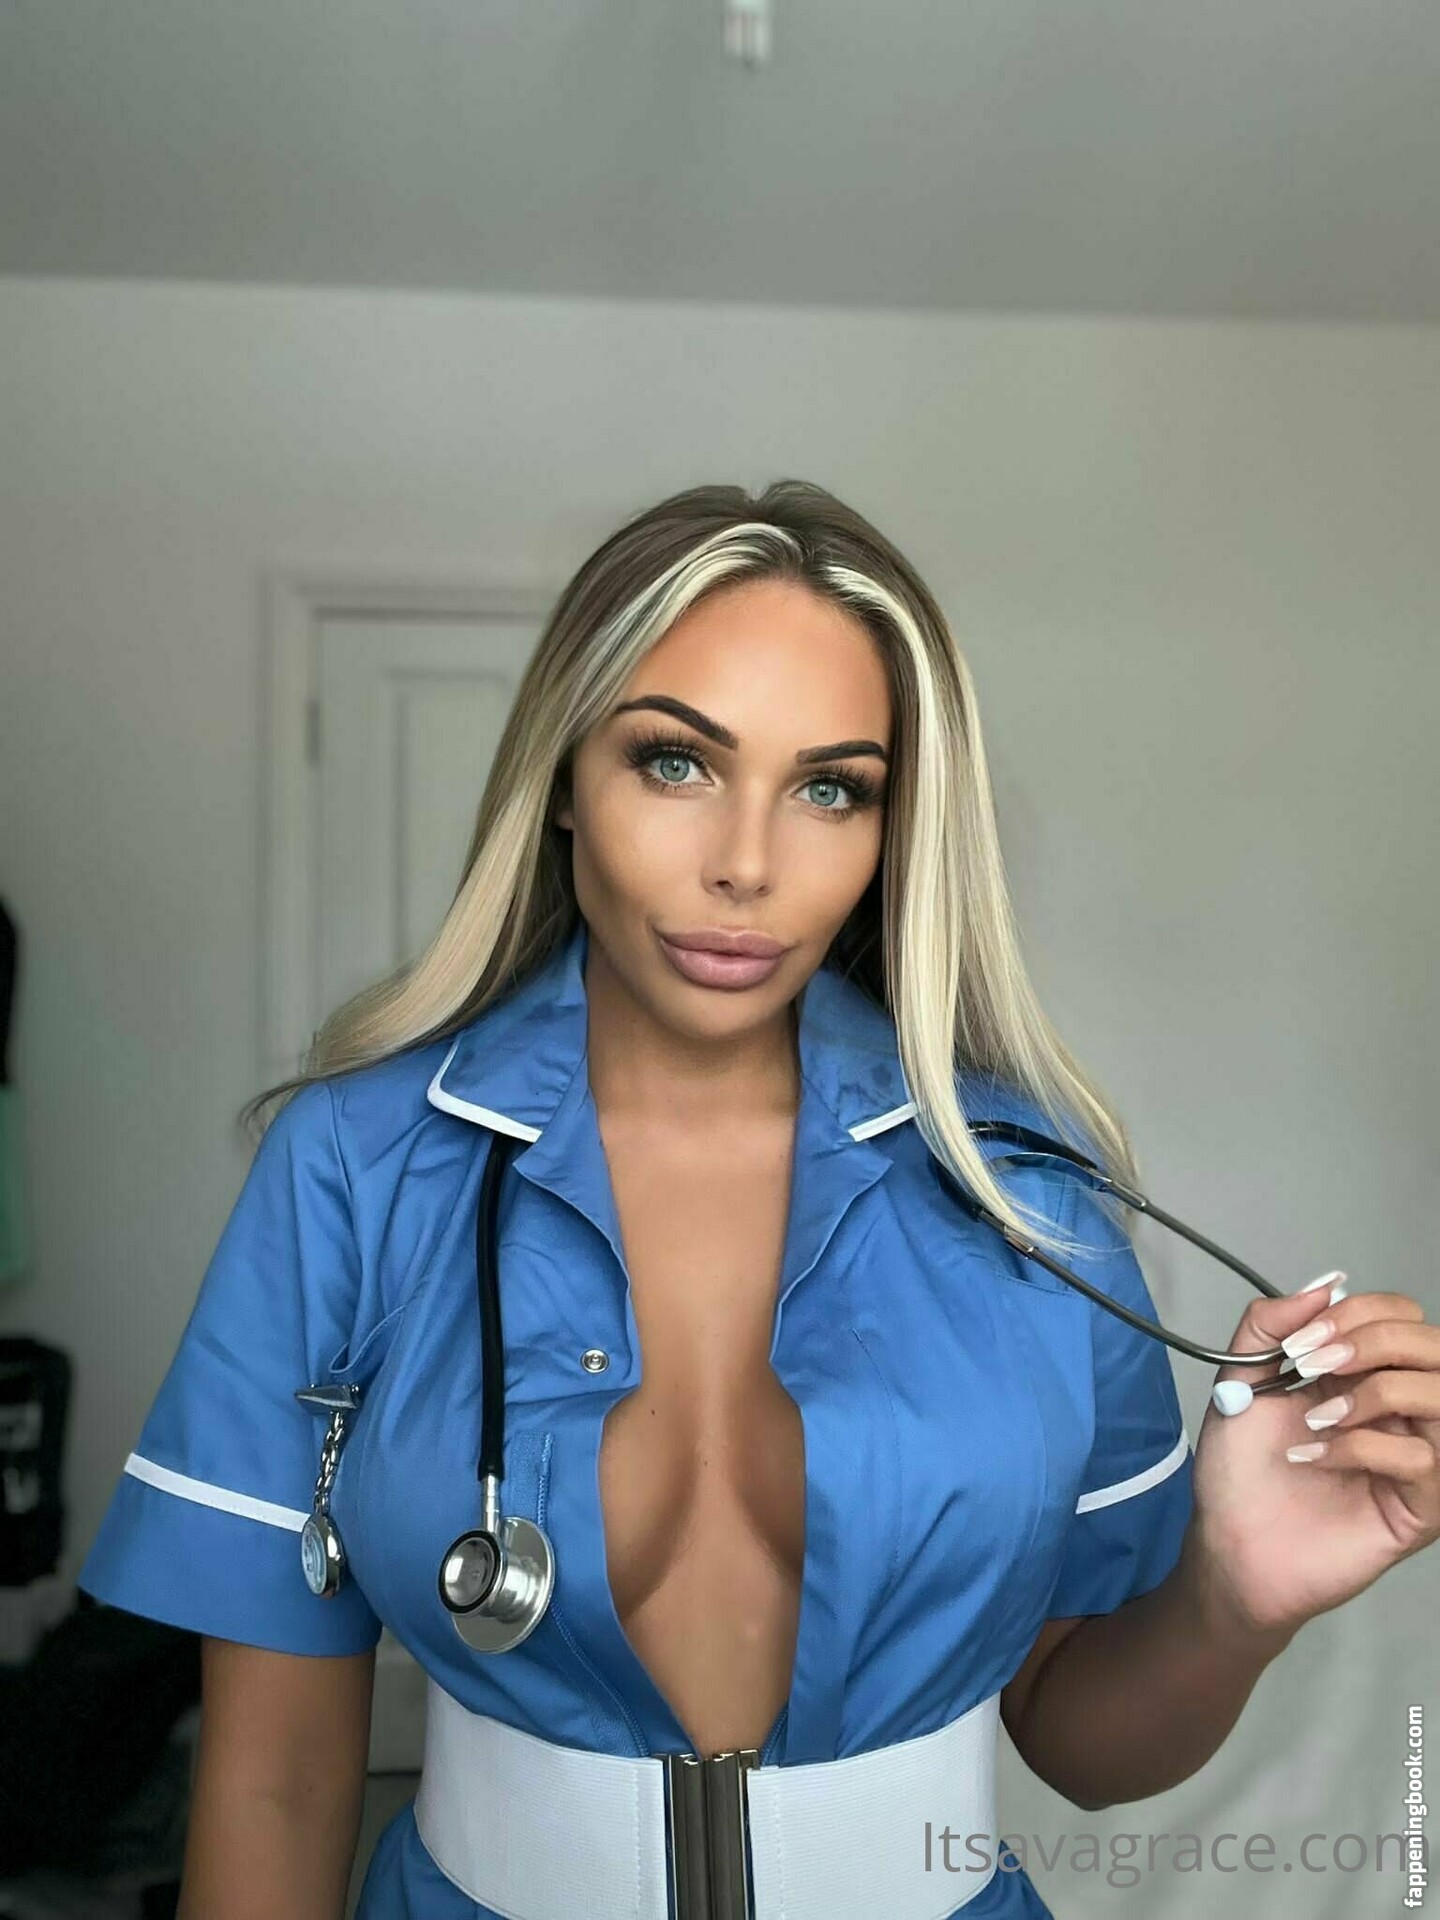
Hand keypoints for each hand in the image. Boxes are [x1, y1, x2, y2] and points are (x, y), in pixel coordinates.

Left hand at [1183, 1275, 1439, 1637]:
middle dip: (1372, 1342)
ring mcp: (1417, 1457)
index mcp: (1365, 1374)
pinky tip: (1316, 1459)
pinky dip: (1362, 1447)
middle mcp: (1401, 1409)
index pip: (1402, 1316)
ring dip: (1375, 1392)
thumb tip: (1329, 1283)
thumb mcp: (1239, 1380)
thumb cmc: (1240, 1472)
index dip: (1358, 1314)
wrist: (1229, 1545)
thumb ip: (1270, 1323)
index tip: (1301, 1341)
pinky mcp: (1422, 1507)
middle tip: (1313, 1367)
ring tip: (1317, 1418)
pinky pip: (1422, 1457)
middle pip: (1434, 1345)